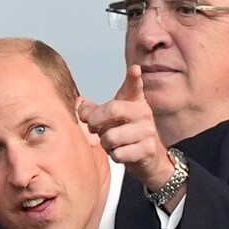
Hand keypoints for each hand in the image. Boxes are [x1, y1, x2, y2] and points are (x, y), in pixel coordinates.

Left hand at [78, 64, 174, 192]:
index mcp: (135, 102)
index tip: (134, 69)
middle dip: (95, 121)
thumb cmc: (126, 135)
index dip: (133, 78)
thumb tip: (80, 106)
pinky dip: (114, 156)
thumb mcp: (111, 119)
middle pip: (112, 109)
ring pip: (111, 137)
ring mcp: (147, 131)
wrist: (149, 158)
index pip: (134, 87)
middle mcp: (144, 113)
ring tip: (112, 144)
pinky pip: (118, 154)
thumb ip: (93, 111)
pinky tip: (122, 153)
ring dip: (105, 144)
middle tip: (94, 128)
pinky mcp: (148, 149)